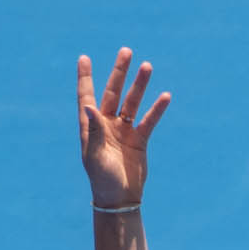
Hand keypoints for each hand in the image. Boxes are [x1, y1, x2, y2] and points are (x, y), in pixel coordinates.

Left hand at [78, 46, 170, 207]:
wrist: (120, 198)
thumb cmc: (102, 179)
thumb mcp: (94, 155)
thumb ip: (93, 130)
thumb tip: (89, 106)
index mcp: (91, 127)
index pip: (86, 96)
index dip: (85, 78)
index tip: (84, 58)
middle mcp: (107, 125)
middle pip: (113, 93)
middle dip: (119, 73)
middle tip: (126, 51)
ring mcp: (124, 131)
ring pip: (133, 102)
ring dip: (139, 85)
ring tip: (147, 66)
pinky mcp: (140, 140)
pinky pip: (149, 121)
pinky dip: (156, 109)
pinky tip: (164, 96)